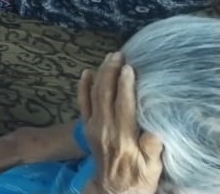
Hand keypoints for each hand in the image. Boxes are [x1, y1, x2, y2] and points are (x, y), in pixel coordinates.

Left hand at [79, 52, 162, 193]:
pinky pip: (82, 103)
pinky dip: (83, 86)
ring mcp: (92, 126)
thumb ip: (151, 150)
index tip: (129, 67)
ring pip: (93, 95)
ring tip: (108, 57)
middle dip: (111, 72)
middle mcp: (103, 128)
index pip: (122, 105)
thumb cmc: (137, 176)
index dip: (125, 85)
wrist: (112, 188)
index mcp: (121, 136)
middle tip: (118, 54)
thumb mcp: (151, 168)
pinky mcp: (86, 127)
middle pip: (105, 94)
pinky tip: (86, 72)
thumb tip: (152, 133)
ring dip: (100, 74)